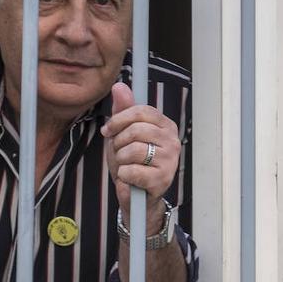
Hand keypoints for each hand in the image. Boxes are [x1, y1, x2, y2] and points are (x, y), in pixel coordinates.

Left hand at [102, 82, 180, 221]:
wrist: (137, 195)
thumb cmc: (131, 162)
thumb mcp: (123, 134)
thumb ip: (123, 110)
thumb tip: (119, 86)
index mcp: (166, 125)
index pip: (141, 111)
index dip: (119, 120)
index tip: (108, 130)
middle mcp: (173, 140)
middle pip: (135, 130)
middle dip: (118, 142)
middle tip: (119, 153)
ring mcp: (170, 160)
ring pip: (132, 150)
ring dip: (121, 160)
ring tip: (126, 166)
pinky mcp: (163, 179)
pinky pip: (131, 170)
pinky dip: (124, 175)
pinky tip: (130, 178)